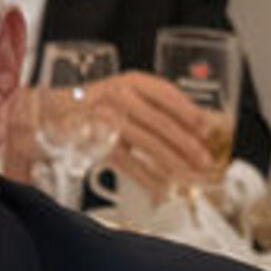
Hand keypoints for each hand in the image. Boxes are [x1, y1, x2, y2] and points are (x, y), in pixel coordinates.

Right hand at [91, 70, 230, 198]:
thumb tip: (201, 129)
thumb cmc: (105, 106)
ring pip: (147, 143)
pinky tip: (164, 189)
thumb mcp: (133, 97)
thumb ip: (161, 109)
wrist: (62, 114)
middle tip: (205, 160)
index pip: (166, 94)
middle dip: (186, 144)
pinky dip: (149, 179)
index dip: (189, 112)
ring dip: (174, 163)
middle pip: (159, 121)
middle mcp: (119, 96)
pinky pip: (130, 164)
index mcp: (132, 82)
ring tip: (192, 176)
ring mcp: (107, 118)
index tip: (207, 128)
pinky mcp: (98, 143)